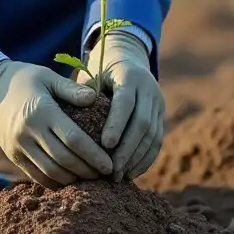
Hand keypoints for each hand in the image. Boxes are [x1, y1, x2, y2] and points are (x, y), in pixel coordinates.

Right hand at [0, 59, 113, 188]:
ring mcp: (18, 146)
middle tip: (106, 174)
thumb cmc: (24, 78)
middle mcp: (29, 131)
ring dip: (73, 179)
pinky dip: (55, 182)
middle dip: (88, 171)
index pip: (73, 139)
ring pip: (51, 172)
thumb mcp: (47, 76)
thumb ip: (71, 89)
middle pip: (64, 160)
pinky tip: (70, 180)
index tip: (110, 164)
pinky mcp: (12, 155)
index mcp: (41, 111)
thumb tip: (95, 99)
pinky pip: (36, 176)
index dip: (94, 155)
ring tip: (91, 179)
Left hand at [85, 32, 164, 180]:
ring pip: (153, 135)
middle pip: (142, 122)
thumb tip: (71, 123)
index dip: (116, 124)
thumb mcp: (90, 75)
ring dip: (136, 158)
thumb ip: (82, 95)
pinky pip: (158, 141)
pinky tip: (131, 172)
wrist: (126, 57)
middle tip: (111, 169)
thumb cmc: (99, 71)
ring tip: (119, 176)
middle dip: (127, 149)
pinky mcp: (162, 115)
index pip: (125, 101)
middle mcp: (149, 88)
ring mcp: (159, 102)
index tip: (104, 145)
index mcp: (129, 74)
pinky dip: (145, 159)